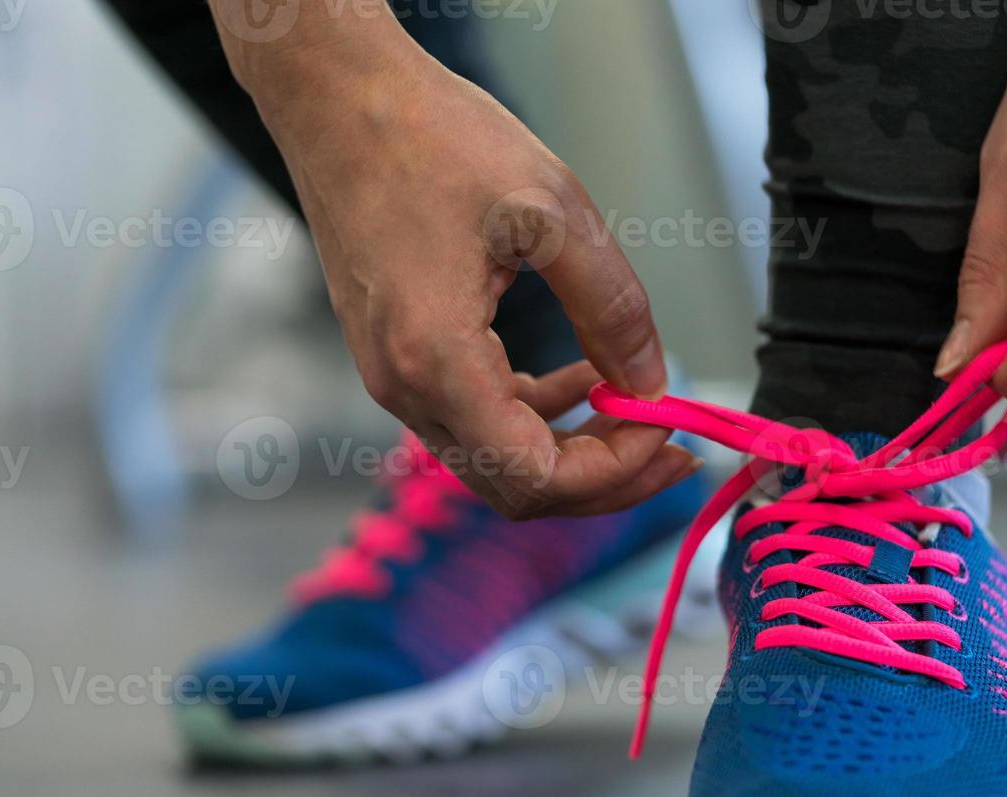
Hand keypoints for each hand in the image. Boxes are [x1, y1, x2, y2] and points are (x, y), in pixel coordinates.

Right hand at [209, 1, 696, 517]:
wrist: (338, 98)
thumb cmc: (431, 136)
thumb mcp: (554, 211)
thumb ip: (611, 308)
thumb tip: (650, 383)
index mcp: (436, 359)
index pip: (534, 476)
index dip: (613, 472)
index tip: (667, 430)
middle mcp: (403, 386)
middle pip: (514, 488)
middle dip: (601, 480)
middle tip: (669, 448)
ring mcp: (391, 376)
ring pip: (494, 461)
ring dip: (570, 451)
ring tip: (637, 415)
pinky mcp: (396, 356)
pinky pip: (473, 420)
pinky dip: (532, 416)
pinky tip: (580, 381)